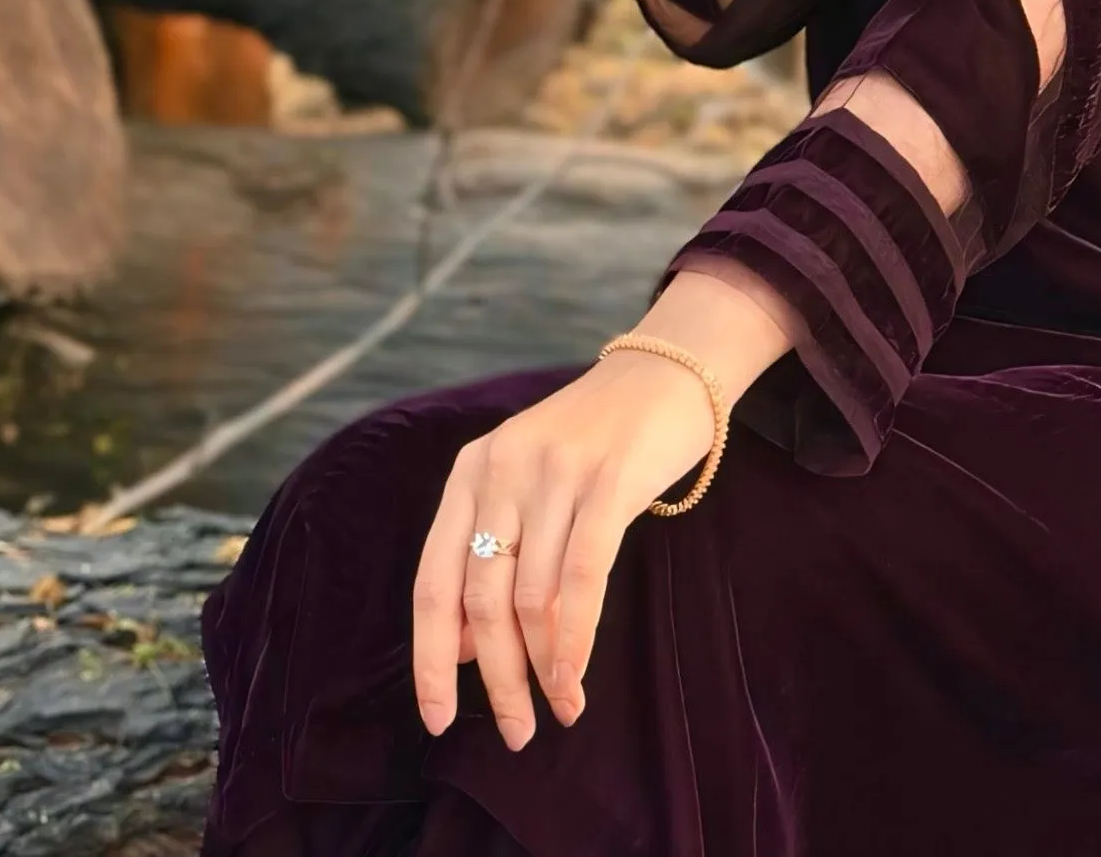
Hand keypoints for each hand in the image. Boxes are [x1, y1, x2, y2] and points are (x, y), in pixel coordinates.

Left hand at [411, 351, 712, 745]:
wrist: (669, 368)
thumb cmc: (598, 442)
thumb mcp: (530, 487)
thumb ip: (493, 555)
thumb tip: (462, 651)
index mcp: (471, 473)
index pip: (433, 583)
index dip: (431, 660)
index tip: (438, 720)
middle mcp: (503, 468)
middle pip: (482, 599)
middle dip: (497, 678)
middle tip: (516, 732)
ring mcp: (556, 471)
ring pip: (532, 596)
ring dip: (543, 668)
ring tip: (560, 709)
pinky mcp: (609, 477)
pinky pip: (582, 575)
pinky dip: (575, 637)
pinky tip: (575, 677)